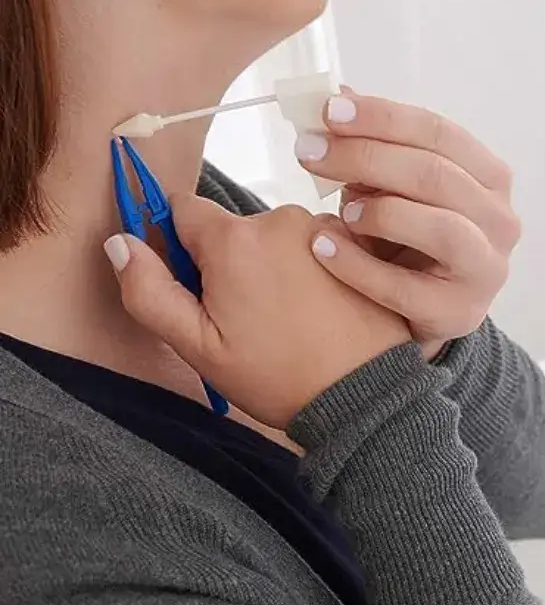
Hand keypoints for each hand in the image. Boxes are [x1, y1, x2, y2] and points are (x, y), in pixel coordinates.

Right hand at [104, 198, 409, 428]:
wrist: (362, 394)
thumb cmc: (278, 376)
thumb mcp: (198, 347)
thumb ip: (149, 292)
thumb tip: (121, 242)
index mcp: (234, 240)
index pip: (184, 210)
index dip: (179, 244)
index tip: (197, 283)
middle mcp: (280, 218)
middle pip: (235, 227)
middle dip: (232, 261)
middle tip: (250, 315)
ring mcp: (324, 227)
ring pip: (278, 235)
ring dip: (275, 263)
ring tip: (292, 316)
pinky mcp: (357, 242)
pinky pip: (317, 241)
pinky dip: (314, 264)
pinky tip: (323, 306)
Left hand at [296, 91, 520, 357]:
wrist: (425, 313)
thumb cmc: (410, 240)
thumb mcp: (397, 186)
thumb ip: (375, 144)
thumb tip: (340, 94)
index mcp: (490, 176)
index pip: (439, 133)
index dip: (383, 117)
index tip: (329, 111)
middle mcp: (499, 219)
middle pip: (435, 175)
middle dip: (366, 157)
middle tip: (309, 152)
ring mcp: (485, 268)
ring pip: (440, 228)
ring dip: (380, 212)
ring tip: (336, 209)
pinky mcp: (458, 312)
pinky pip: (404, 287)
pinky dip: (358, 265)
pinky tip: (322, 247)